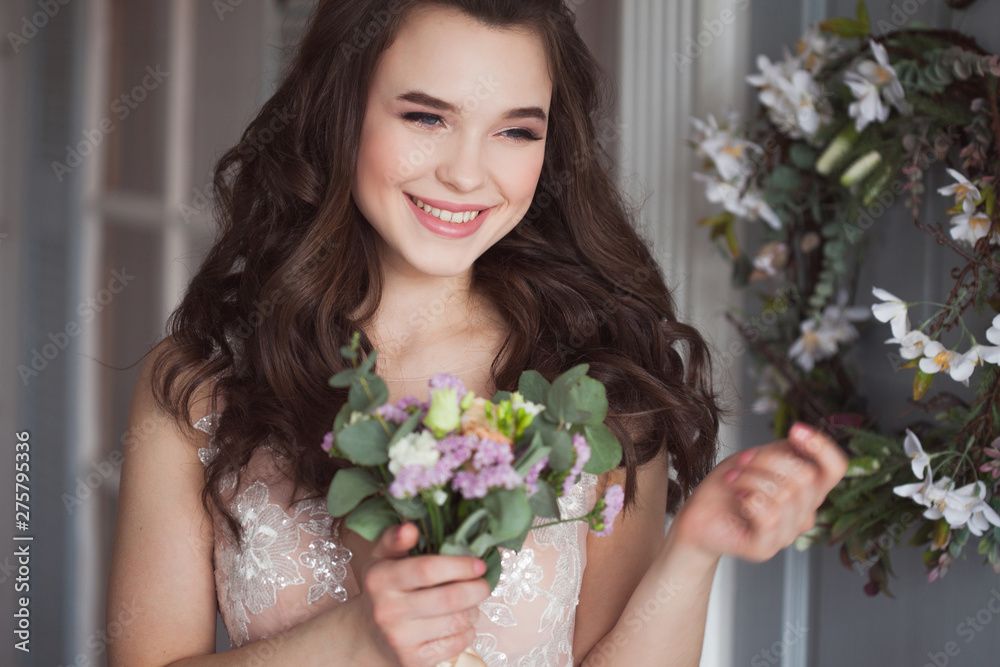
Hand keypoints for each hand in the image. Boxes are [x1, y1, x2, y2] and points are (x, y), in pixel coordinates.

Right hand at [360, 522, 490, 666]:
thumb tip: (411, 527)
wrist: (367, 636)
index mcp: (380, 579)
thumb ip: (395, 539)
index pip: (427, 569)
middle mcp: (387, 610)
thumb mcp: (382, 559)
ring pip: (456, 622)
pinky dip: (468, 631)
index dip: (459, 565)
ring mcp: (399, 639)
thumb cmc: (383, 589)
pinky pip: (456, 644)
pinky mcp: (413, 661)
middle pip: (449, 599)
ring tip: (471, 602)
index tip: (480, 564)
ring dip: (473, 610)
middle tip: (484, 584)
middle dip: (476, 590)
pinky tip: (461, 623)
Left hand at [671, 421, 848, 562]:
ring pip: (784, 495)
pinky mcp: (765, 548)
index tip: (795, 430)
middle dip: (766, 461)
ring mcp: (787, 534)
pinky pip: (769, 517)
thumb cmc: (728, 486)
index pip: (835, 469)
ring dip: (750, 479)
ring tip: (732, 480)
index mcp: (807, 490)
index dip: (822, 448)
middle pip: (804, 477)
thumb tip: (801, 435)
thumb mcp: (756, 459)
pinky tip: (738, 498)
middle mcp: (803, 514)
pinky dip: (750, 499)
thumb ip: (783, 451)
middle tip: (741, 462)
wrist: (698, 515)